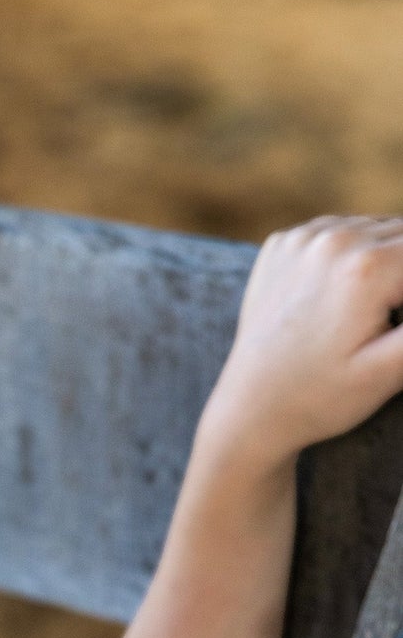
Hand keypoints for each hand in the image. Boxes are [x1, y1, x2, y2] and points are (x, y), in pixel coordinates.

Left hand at [203, 214, 402, 467]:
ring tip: (364, 313)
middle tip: (384, 320)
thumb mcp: (389, 371)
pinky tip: (338, 297)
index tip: (393, 327)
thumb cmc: (323, 397)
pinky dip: (348, 255)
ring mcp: (301, 239)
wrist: (250, 408)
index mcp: (367, 267)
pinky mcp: (280, 245)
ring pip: (375, 229)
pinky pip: (336, 232)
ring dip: (386, 260)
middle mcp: (332, 239)